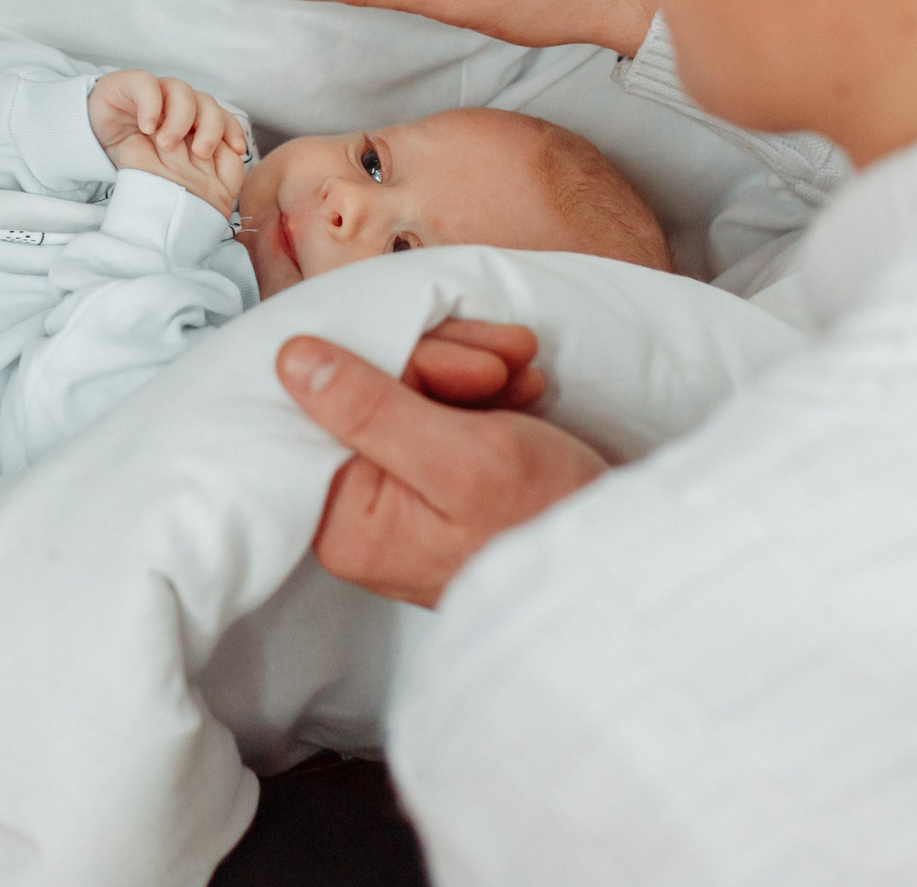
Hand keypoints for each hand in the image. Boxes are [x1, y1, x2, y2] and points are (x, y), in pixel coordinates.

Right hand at [89, 68, 248, 213]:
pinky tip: (147, 127)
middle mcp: (178, 103)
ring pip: (182, 91)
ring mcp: (157, 92)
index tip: (237, 151)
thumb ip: (195, 169)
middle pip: (207, 104)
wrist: (92, 141)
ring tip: (167, 144)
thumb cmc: (134, 158)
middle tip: (201, 153)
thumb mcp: (168, 168)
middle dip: (211, 128)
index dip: (232, 131)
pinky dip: (151, 105)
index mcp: (192, 120)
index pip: (222, 119)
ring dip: (180, 119)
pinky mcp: (131, 84)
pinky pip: (147, 85)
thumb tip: (225, 172)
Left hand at [278, 331, 603, 607]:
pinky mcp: (434, 479)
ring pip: (406, 390)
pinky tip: (521, 389)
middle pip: (366, 393)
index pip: (329, 406)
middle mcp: (361, 512)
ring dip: (470, 367)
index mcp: (346, 522)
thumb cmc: (546, 522)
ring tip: (522, 372)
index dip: (391, 364)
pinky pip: (437, 408)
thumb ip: (370, 408)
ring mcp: (398, 495)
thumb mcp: (459, 459)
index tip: (459, 364)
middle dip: (442, 363)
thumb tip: (291, 360)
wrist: (624, 556)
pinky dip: (483, 389)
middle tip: (504, 364)